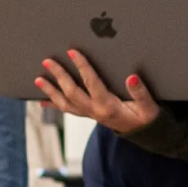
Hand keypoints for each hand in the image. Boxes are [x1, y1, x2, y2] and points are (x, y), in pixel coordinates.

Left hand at [34, 49, 159, 134]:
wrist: (144, 134)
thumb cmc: (146, 118)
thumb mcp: (149, 106)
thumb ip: (140, 92)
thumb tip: (132, 77)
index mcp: (108, 106)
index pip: (91, 83)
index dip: (81, 66)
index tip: (72, 52)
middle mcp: (95, 111)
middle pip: (71, 93)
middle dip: (59, 76)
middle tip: (48, 62)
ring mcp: (90, 114)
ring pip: (65, 103)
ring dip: (51, 91)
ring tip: (38, 79)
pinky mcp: (89, 114)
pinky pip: (68, 110)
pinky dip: (54, 105)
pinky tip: (42, 100)